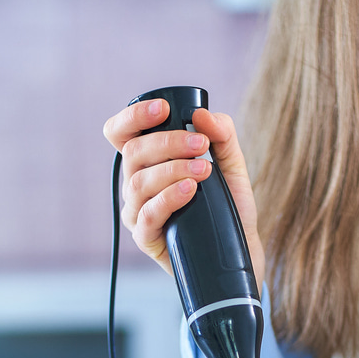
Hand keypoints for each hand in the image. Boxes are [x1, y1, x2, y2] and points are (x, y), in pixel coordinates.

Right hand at [102, 99, 265, 284]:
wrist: (237, 248)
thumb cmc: (227, 205)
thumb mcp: (231, 164)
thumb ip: (222, 135)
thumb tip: (203, 115)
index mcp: (147, 161)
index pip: (121, 133)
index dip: (133, 117)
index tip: (163, 109)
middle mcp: (136, 183)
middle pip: (133, 152)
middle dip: (169, 142)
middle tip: (201, 145)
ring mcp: (137, 211)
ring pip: (139, 182)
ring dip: (174, 170)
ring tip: (205, 171)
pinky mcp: (145, 237)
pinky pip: (147, 214)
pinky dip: (168, 198)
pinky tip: (189, 190)